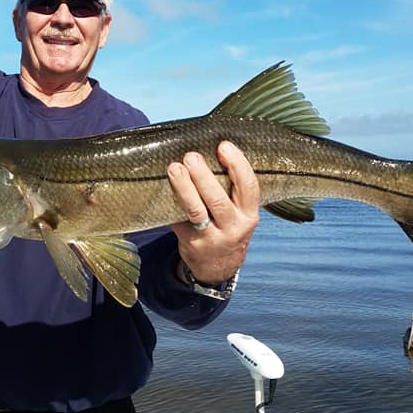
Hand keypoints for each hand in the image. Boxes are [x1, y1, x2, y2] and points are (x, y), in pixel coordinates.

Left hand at [168, 141, 259, 285]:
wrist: (220, 266)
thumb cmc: (228, 226)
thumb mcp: (240, 211)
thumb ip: (231, 187)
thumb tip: (208, 148)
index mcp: (249, 214)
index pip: (248, 187)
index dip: (237, 165)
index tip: (223, 146)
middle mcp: (234, 227)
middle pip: (218, 200)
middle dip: (203, 176)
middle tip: (191, 156)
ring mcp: (212, 238)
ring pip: (196, 211)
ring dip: (183, 188)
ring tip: (173, 168)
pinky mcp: (191, 244)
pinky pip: (178, 220)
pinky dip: (171, 203)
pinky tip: (162, 187)